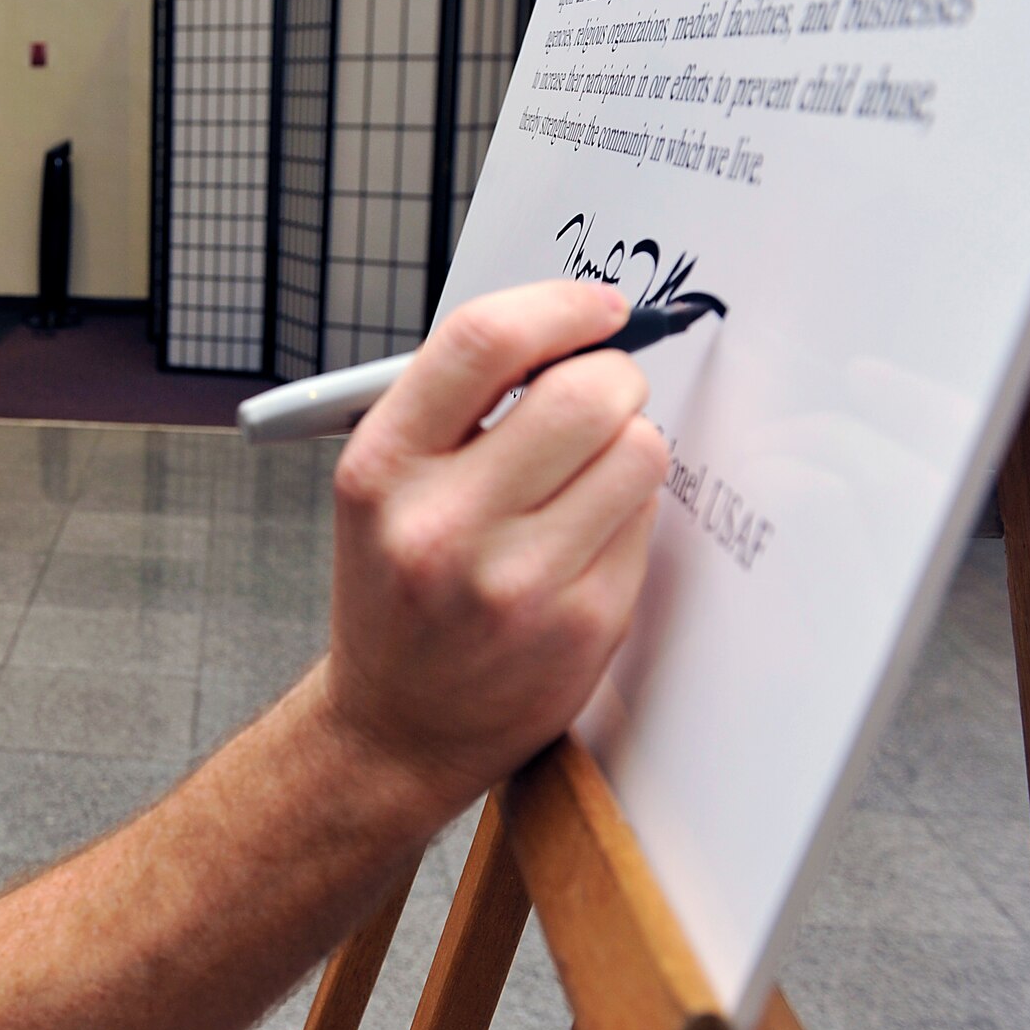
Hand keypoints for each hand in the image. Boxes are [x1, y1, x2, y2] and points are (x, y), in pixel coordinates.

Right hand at [322, 281, 667, 820]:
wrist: (397, 724)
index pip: (484, 340)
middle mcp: (441, 523)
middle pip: (585, 391)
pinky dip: (628, 512)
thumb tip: (574, 330)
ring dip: (629, 444)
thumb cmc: (398, 586)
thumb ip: (458, 403)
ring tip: (587, 474)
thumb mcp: (385, 483)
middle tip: (601, 393)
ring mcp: (517, 580)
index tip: (597, 309)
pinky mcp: (583, 623)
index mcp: (381, 467)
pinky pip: (648, 520)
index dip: (561, 306)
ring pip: (639, 450)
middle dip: (613, 376)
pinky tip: (583, 539)